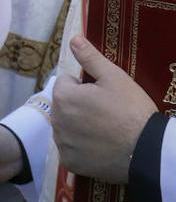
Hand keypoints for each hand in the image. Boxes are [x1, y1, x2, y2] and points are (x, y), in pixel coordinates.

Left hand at [52, 36, 157, 182]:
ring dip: (79, 126)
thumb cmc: (131, 110)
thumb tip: (73, 39)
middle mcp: (55, 120)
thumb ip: (90, 58)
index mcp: (63, 96)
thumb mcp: (114, 78)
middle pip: (65, 106)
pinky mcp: (69, 162)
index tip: (103, 95)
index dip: (85, 86)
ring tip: (106, 130)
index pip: (67, 82)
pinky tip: (101, 147)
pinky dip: (82, 148)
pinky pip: (71, 150)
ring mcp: (62, 143)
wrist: (147, 151)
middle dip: (80, 105)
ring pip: (67, 127)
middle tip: (107, 113)